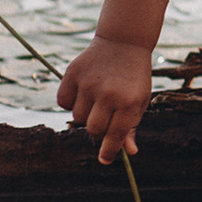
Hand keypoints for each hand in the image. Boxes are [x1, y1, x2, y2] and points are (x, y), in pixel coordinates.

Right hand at [57, 36, 153, 164]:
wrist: (124, 42)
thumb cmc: (133, 76)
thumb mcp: (139, 99)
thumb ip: (131, 126)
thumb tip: (129, 153)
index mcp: (129, 102)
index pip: (115, 135)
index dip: (109, 150)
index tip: (105, 159)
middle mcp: (108, 94)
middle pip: (93, 129)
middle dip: (98, 128)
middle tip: (104, 115)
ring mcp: (89, 84)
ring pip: (78, 116)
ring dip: (85, 113)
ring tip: (96, 97)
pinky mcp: (72, 74)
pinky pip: (63, 102)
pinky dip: (70, 101)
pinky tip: (82, 90)